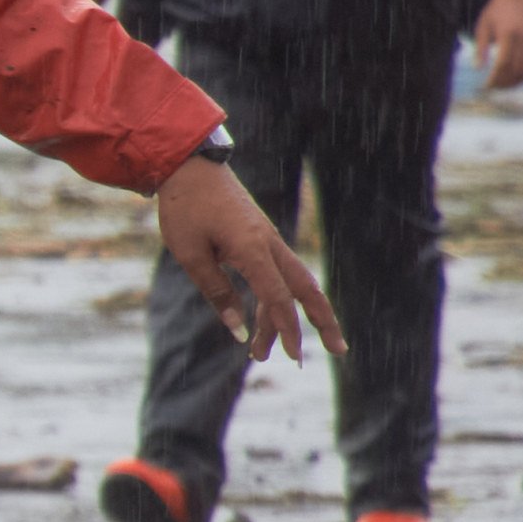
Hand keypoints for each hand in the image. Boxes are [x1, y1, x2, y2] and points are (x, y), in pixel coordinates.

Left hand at [154, 158, 340, 364]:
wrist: (189, 164)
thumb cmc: (184, 208)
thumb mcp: (190, 254)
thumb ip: (216, 292)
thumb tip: (238, 330)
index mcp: (252, 248)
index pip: (278, 297)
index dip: (286, 329)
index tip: (292, 357)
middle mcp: (269, 243)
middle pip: (307, 288)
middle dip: (323, 321)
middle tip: (338, 352)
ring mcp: (268, 239)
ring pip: (290, 283)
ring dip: (282, 318)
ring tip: (261, 353)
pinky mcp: (260, 236)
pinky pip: (276, 272)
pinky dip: (273, 298)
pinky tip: (260, 319)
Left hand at [476, 0, 522, 92]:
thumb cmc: (494, 11)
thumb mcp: (482, 27)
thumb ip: (480, 48)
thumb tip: (477, 69)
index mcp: (509, 34)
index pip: (503, 63)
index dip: (495, 78)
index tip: (486, 86)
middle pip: (516, 69)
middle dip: (504, 82)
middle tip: (491, 88)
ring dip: (515, 82)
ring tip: (502, 86)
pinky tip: (514, 80)